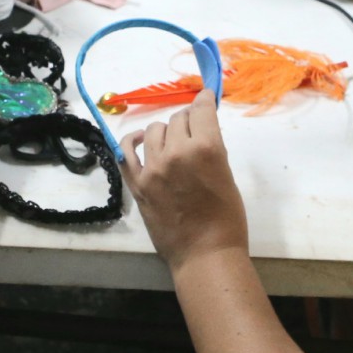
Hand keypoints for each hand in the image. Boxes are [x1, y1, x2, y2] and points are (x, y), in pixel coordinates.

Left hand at [119, 92, 247, 271]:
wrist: (205, 254)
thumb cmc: (227, 220)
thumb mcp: (227, 176)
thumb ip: (212, 149)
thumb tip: (201, 129)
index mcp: (207, 148)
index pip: (201, 109)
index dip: (204, 100)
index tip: (205, 98)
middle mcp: (177, 152)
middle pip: (178, 119)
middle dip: (188, 121)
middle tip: (194, 130)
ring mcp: (153, 168)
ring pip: (154, 130)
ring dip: (165, 132)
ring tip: (172, 142)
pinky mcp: (137, 183)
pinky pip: (126, 151)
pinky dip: (132, 141)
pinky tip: (141, 141)